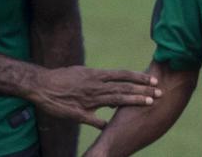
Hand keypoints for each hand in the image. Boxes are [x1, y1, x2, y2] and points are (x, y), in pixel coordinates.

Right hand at [31, 66, 160, 128]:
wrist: (42, 85)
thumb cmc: (62, 78)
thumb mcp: (83, 73)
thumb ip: (99, 81)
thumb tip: (112, 87)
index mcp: (96, 75)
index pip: (122, 75)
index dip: (139, 77)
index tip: (153, 79)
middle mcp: (95, 86)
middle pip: (124, 87)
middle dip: (143, 89)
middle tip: (160, 91)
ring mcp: (88, 100)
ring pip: (115, 99)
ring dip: (133, 101)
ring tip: (150, 102)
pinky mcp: (78, 113)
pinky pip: (94, 120)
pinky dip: (104, 123)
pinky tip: (113, 127)